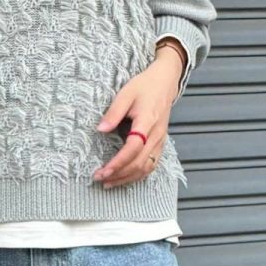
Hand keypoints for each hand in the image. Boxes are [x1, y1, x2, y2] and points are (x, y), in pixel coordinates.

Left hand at [91, 45, 182, 186]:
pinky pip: (151, 165)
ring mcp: (161, 141)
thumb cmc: (144, 86)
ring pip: (146, 168)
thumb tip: (100, 130)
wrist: (165, 82)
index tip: (103, 171)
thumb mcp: (125, 94)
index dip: (118, 162)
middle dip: (119, 174)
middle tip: (100, 179)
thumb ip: (113, 113)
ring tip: (110, 183)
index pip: (133, 148)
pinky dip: (138, 174)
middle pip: (139, 163)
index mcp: (147, 121)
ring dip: (128, 178)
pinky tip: (125, 177)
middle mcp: (156, 135)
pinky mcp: (161, 144)